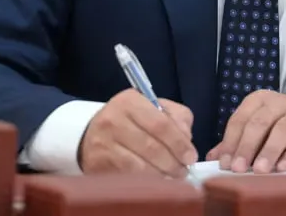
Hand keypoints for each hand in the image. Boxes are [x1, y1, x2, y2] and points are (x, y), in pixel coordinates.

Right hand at [79, 88, 196, 176]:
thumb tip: (186, 139)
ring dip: (161, 176)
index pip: (161, 124)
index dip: (179, 143)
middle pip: (151, 148)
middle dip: (173, 163)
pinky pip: (127, 178)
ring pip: (139, 167)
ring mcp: (102, 144)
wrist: (94, 132)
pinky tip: (156, 182)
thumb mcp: (156, 108)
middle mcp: (112, 121)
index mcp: (130, 101)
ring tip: (172, 178)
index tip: (191, 157)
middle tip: (184, 171)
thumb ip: (177, 117)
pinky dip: (146, 183)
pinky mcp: (97, 165)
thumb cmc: (133, 120)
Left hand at [206, 90, 285, 173]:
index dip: (231, 142)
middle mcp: (278, 103)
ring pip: (282, 130)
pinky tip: (281, 168)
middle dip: (246, 146)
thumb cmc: (279, 132)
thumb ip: (236, 143)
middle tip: (238, 169)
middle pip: (259, 123)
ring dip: (269, 151)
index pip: (240, 119)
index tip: (225, 164)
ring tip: (259, 170)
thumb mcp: (257, 134)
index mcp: (259, 101)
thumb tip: (212, 158)